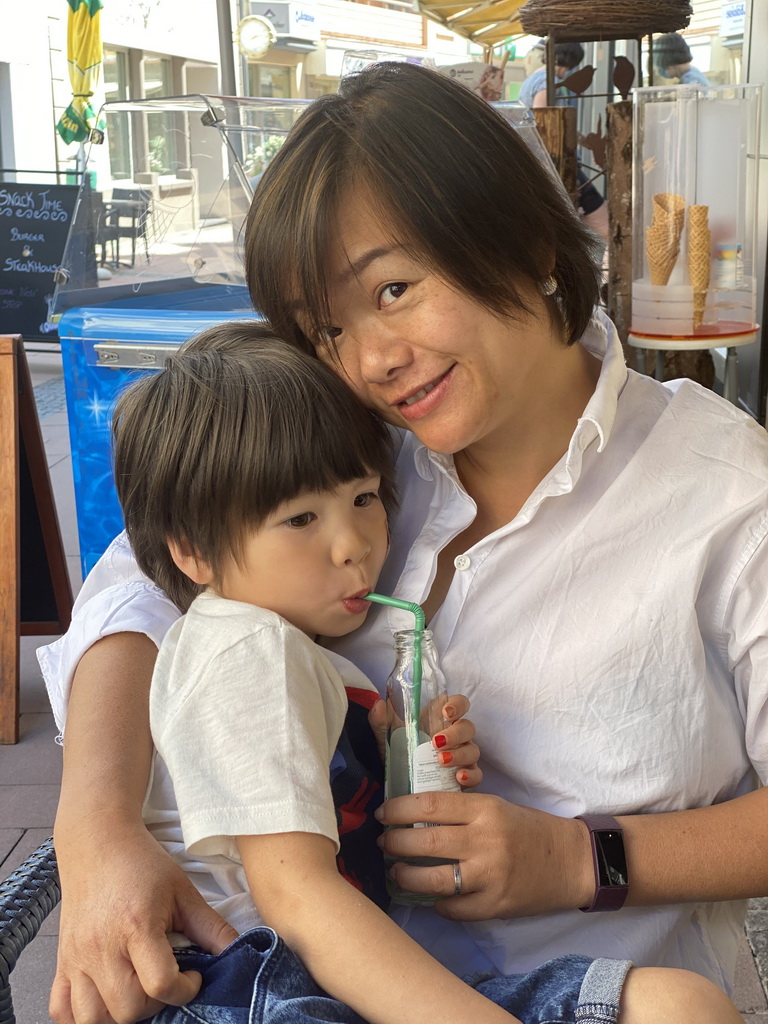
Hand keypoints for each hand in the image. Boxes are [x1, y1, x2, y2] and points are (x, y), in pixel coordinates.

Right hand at [50, 823, 237, 1023]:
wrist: (98, 841)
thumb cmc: (141, 863)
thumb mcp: (183, 890)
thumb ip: (212, 927)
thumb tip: (239, 953)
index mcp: (136, 925)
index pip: (161, 984)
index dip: (186, 989)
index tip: (193, 975)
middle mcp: (102, 946)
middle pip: (128, 1009)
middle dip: (155, 1005)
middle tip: (166, 981)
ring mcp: (76, 957)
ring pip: (93, 1019)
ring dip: (120, 1015)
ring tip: (137, 991)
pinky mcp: (62, 961)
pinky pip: (62, 1011)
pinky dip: (82, 1017)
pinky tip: (105, 1000)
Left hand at [368, 694, 481, 788]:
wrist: (400, 786)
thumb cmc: (399, 755)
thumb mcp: (386, 738)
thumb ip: (381, 721)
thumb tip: (378, 705)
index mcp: (439, 721)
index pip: (459, 704)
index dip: (457, 704)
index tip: (446, 711)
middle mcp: (455, 736)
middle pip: (468, 727)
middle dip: (455, 733)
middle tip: (436, 742)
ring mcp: (463, 757)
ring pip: (473, 750)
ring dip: (459, 754)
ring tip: (441, 761)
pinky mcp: (466, 778)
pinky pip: (477, 775)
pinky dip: (471, 775)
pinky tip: (459, 777)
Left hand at [375, 793, 591, 918]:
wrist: (571, 861)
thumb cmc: (528, 829)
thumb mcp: (496, 808)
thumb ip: (460, 812)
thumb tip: (412, 816)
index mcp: (485, 809)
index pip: (429, 805)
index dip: (398, 809)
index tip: (383, 813)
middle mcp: (485, 841)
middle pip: (423, 841)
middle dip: (394, 842)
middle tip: (383, 842)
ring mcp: (489, 877)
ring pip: (430, 880)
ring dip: (404, 876)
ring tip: (395, 871)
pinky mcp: (494, 907)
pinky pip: (451, 908)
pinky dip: (435, 903)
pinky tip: (428, 896)